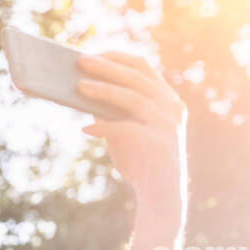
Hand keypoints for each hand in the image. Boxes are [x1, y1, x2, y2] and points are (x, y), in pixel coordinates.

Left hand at [77, 51, 187, 225]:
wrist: (160, 196)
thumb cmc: (140, 161)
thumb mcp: (123, 132)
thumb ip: (110, 112)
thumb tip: (83, 91)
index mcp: (166, 99)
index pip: (142, 67)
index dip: (117, 57)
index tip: (93, 53)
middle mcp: (171, 107)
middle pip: (136, 77)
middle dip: (107, 67)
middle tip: (80, 62)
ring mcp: (167, 124)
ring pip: (133, 98)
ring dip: (103, 90)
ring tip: (78, 87)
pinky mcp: (159, 143)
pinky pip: (128, 129)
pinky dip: (105, 128)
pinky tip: (85, 131)